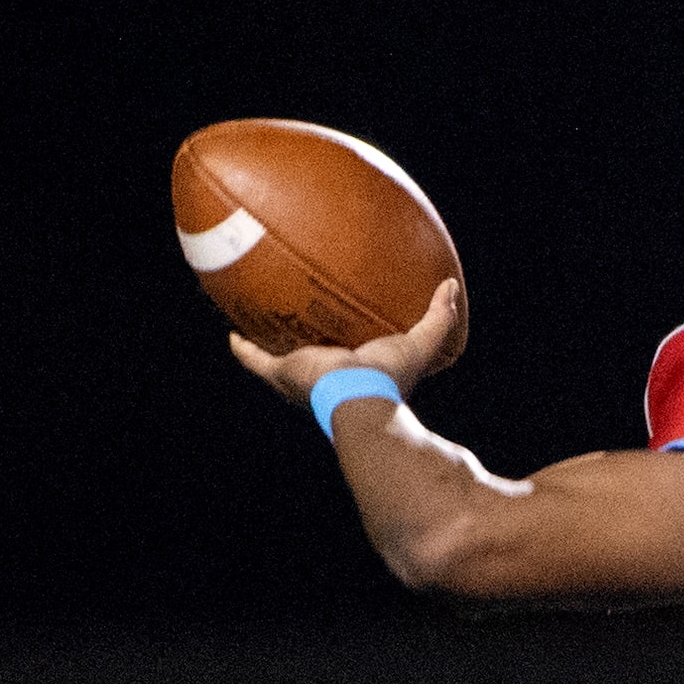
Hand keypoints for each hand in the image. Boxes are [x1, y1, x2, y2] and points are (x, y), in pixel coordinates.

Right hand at [228, 278, 467, 406]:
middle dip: (301, 337)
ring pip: (277, 356)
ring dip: (266, 340)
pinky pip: (254, 360)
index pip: (345, 350)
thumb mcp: (419, 344)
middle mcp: (323, 373)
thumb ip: (437, 317)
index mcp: (353, 368)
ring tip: (256, 318)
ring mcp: (300, 376)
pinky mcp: (282, 373)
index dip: (341, 339)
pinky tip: (232, 333)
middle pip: (309, 354)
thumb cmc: (390, 378)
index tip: (337, 322)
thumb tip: (450, 285)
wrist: (362, 398)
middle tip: (294, 314)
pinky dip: (243, 349)